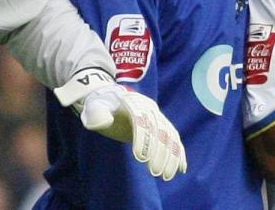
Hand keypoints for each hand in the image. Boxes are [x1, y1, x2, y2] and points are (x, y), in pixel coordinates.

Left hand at [54, 68, 186, 179]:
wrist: (111, 98)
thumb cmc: (100, 107)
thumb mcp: (93, 109)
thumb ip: (96, 115)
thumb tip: (101, 122)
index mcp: (133, 102)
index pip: (141, 120)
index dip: (142, 138)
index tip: (140, 158)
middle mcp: (148, 108)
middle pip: (158, 129)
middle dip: (158, 151)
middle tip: (155, 172)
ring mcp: (157, 116)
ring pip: (169, 135)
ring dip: (171, 155)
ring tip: (168, 175)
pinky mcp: (161, 125)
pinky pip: (173, 139)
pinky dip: (178, 152)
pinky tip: (181, 168)